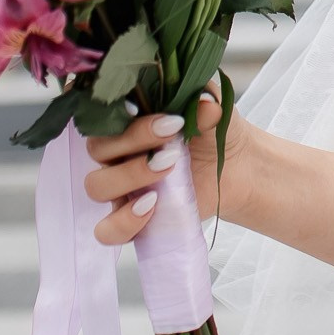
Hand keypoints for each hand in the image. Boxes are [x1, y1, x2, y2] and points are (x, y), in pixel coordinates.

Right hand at [83, 87, 239, 244]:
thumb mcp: (217, 116)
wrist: (237, 172)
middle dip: (132, 140)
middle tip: (171, 137)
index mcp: (129, 122)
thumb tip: (205, 104)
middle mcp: (118, 154)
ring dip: (128, 176)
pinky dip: (122, 222)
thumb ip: (208, 106)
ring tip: (166, 170)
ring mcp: (122, 189)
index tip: (157, 113)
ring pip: (97, 186)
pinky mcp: (131, 220)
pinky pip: (106, 230)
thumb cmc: (215, 136)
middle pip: (98, 148)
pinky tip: (150, 208)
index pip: (107, 114)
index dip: (122, 112)